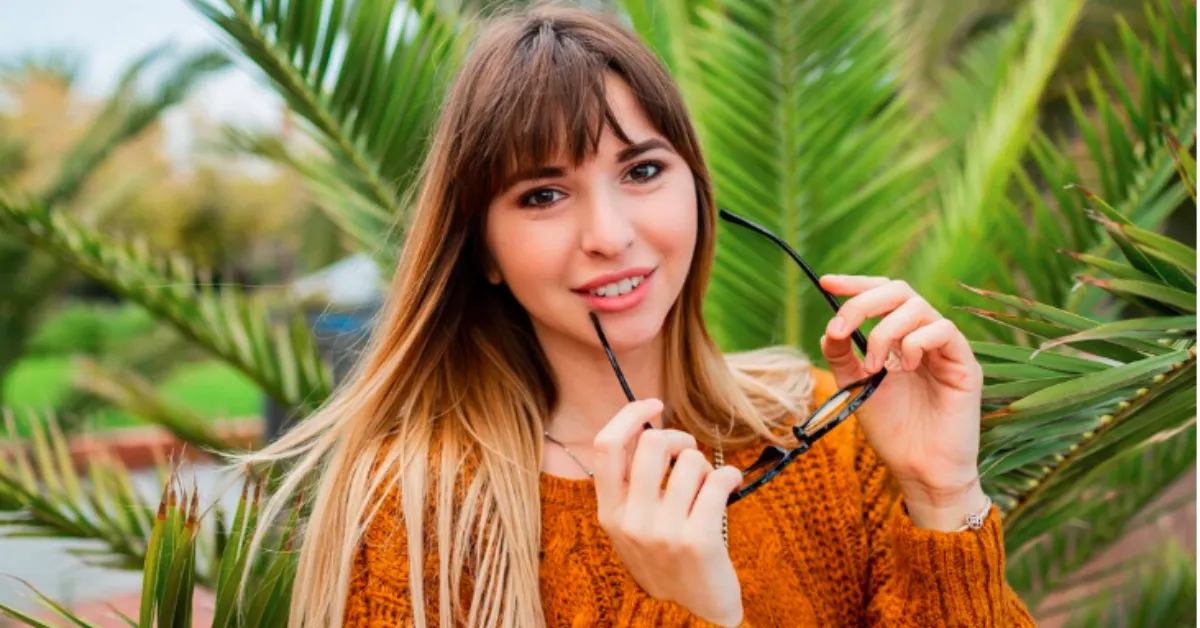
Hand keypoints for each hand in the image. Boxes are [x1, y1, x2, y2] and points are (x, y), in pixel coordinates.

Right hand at [593, 399, 744, 626]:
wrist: (693, 615)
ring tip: (709, 486)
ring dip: (706, 467)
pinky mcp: (699, 540)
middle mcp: (631, 521)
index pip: (606, 445)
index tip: (654, 405)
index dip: (630, 415)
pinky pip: (719, 480)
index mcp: (610, 512)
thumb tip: (650, 427)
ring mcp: (664, 532)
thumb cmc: (669, 559)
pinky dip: (730, 475)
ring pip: (691, 462)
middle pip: (652, 444)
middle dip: (680, 439)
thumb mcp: (634, 527)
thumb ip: (632, 485)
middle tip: (690, 454)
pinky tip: (731, 485)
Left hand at [818, 275, 987, 528]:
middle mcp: (923, 336)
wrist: (918, 468)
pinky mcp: (965, 364)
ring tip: (877, 366)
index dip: (855, 284)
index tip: (826, 282)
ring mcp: (946, 348)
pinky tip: (905, 367)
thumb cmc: (892, 429)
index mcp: (899, 337)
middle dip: (864, 303)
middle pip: (899, 291)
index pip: (881, 295)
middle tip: (843, 329)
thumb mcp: (856, 386)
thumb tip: (830, 327)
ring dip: (886, 331)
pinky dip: (915, 341)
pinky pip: (943, 330)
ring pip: (918, 307)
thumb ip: (842, 356)